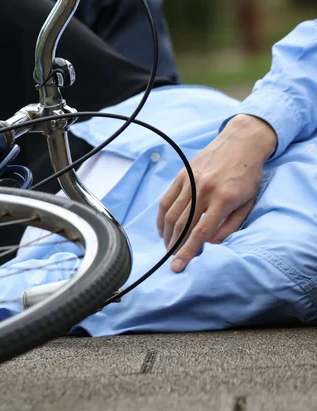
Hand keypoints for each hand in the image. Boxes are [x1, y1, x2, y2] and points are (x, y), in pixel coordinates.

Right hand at [157, 114, 276, 272]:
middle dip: (174, 246)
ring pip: (171, 214)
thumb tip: (210, 242)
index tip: (177, 267)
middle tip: (172, 260)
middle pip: (181, 225)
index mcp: (223, 199)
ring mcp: (189, 182)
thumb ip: (229, 226)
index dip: (186, 252)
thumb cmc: (248, 175)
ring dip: (167, 234)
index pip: (199, 232)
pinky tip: (163, 229)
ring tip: (168, 247)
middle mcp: (203, 190)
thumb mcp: (247, 202)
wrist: (241, 143)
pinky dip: (162, 218)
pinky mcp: (181, 176)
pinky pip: (166, 200)